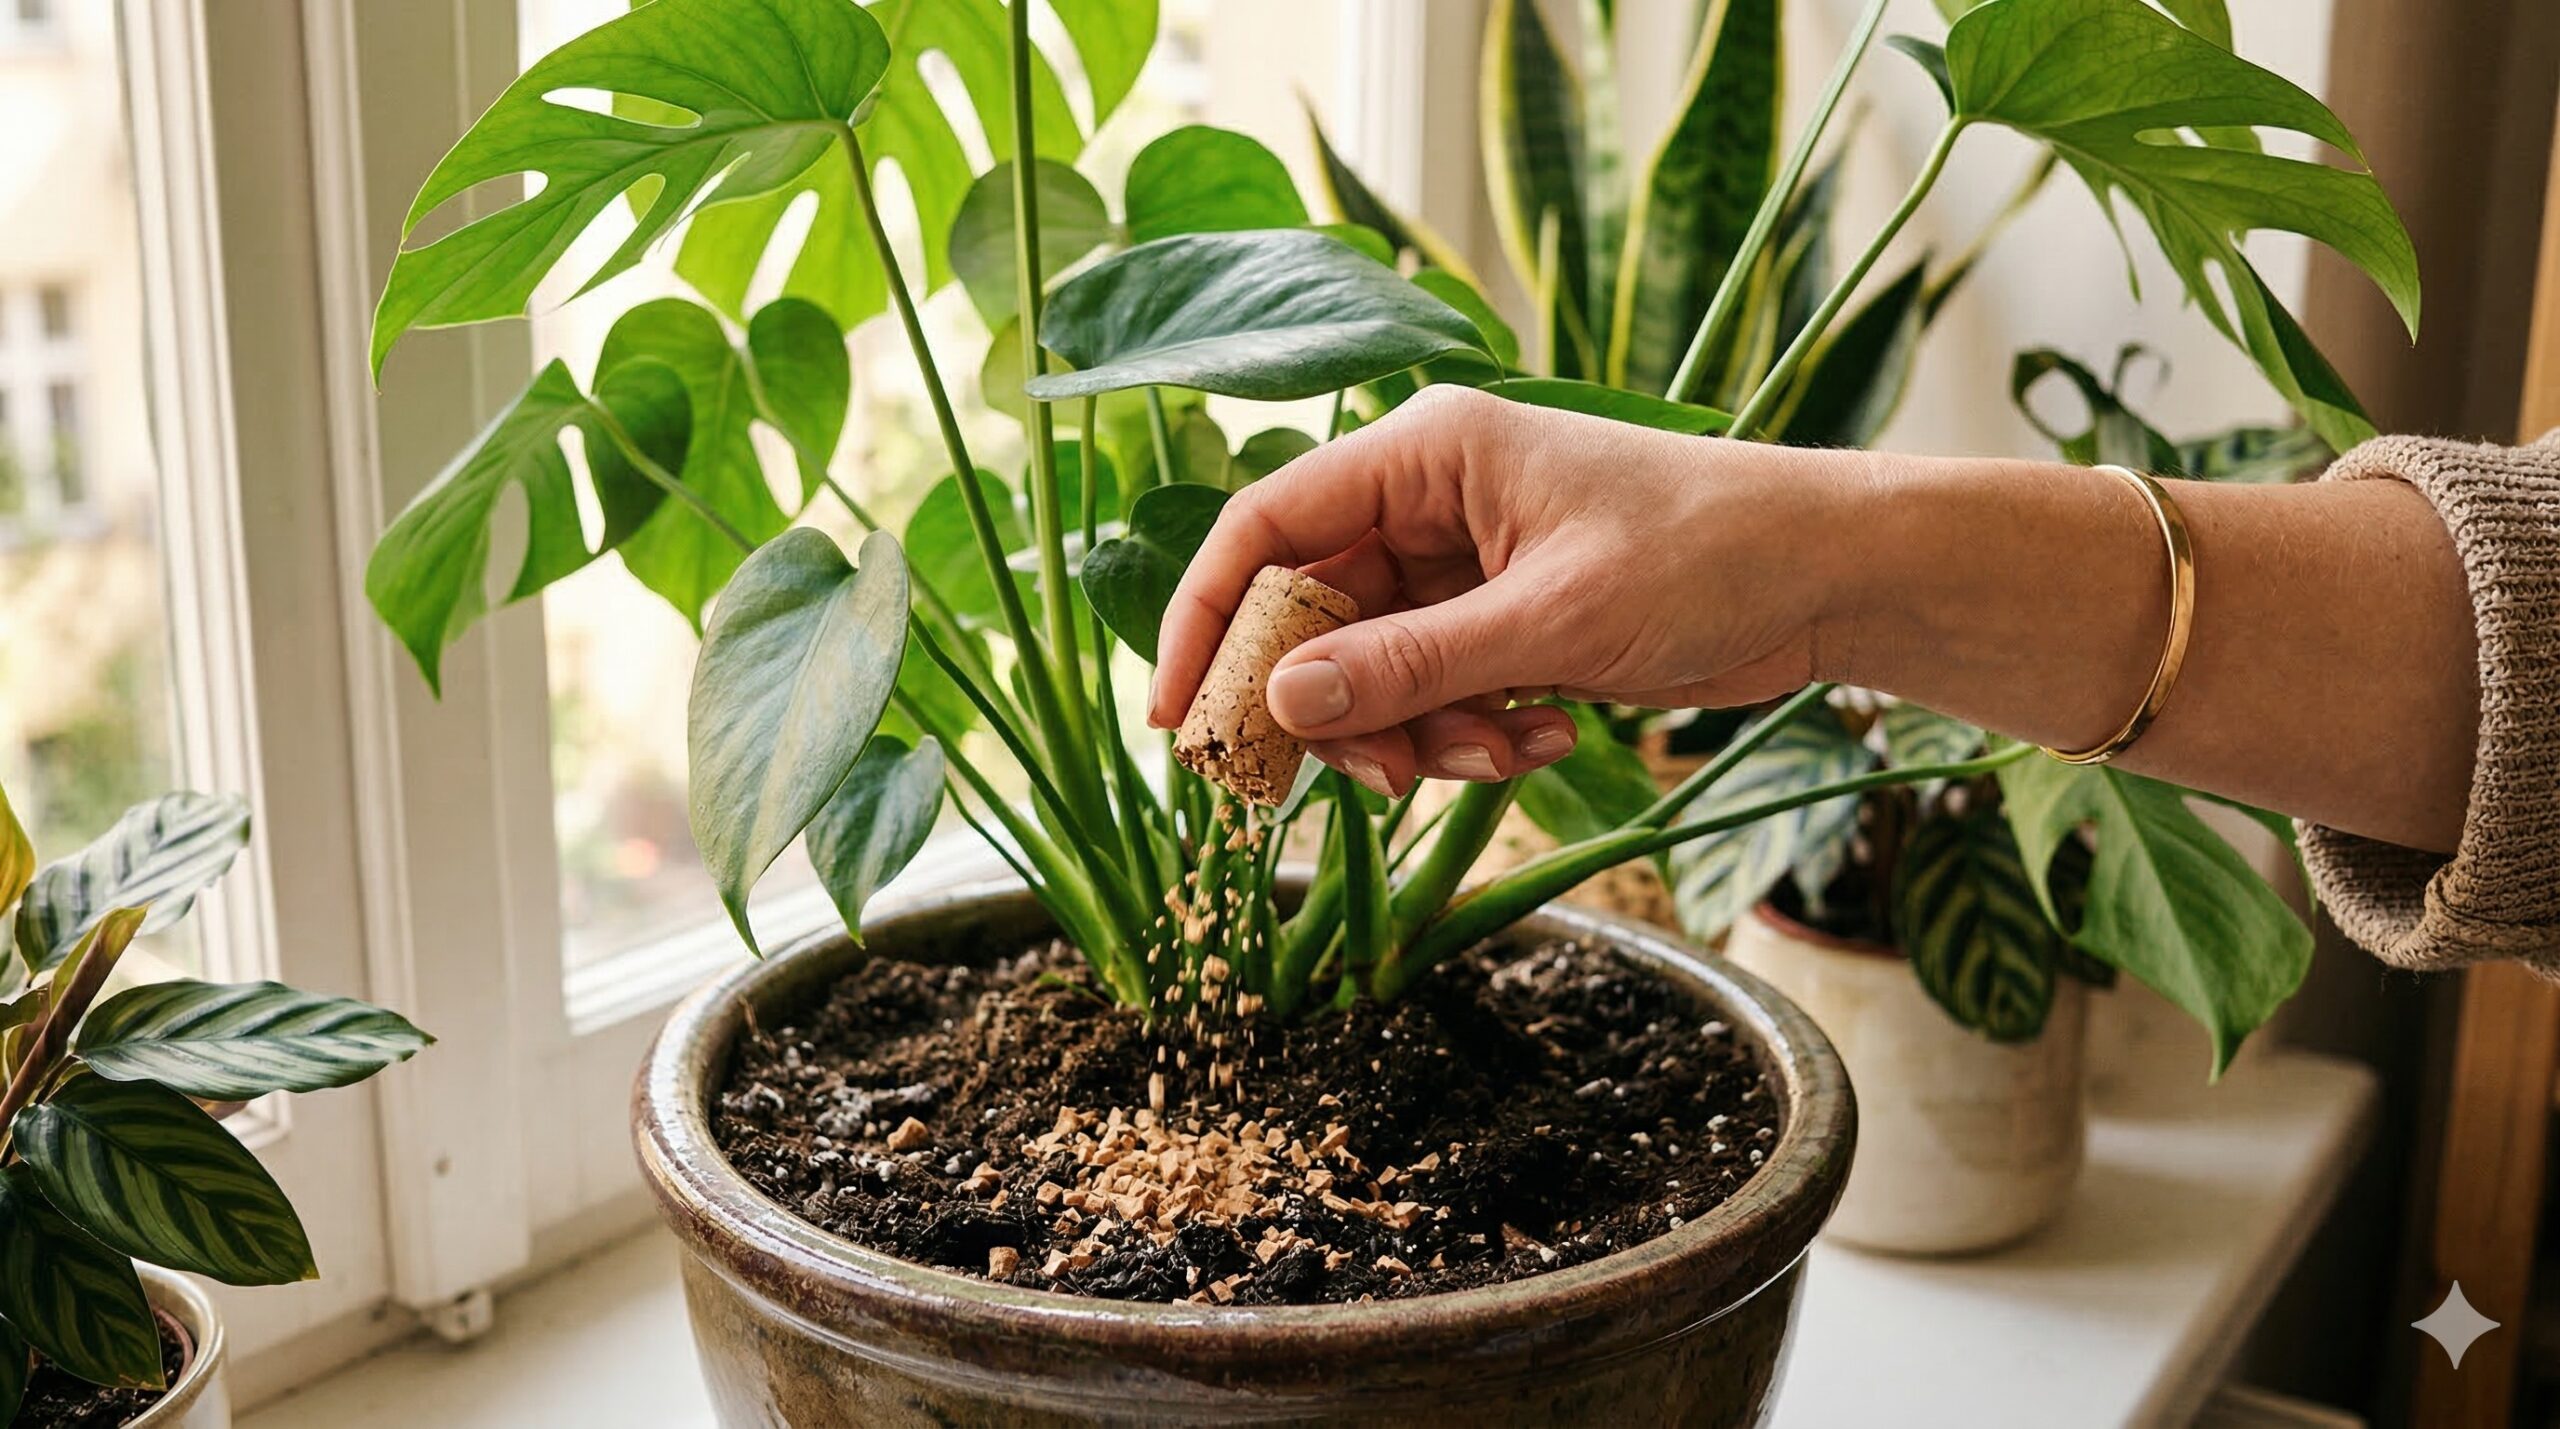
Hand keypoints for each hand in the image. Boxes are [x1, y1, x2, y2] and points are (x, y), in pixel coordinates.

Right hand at [1146, 386, 1873, 795]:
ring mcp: (1462, 566)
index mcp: (1423, 452)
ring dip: (1417, 735)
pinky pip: (1434, 693)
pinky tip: (1544, 741)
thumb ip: (1412, 665)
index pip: (1264, 525)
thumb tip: (1281, 707)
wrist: (1829, 578)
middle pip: (1308, 614)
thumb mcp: (1553, 621)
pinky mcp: (1500, 623)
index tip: (1176, 719)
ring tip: (1499, 755)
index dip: (1207, 619)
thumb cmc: (1709, 553)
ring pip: (1370, 671)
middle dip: (1337, 709)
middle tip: (1375, 779)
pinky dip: (1469, 735)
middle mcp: (1426, 502)